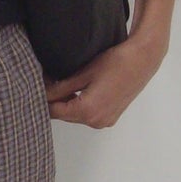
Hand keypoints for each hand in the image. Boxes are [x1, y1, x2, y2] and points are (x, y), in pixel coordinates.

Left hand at [44, 32, 166, 128]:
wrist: (143, 60)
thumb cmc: (115, 62)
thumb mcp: (83, 74)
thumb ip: (61, 87)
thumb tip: (43, 93)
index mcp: (87, 111)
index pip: (54, 112)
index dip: (43, 99)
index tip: (38, 87)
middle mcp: (96, 121)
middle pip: (64, 115)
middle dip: (55, 101)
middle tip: (49, 82)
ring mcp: (105, 121)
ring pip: (76, 116)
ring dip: (68, 103)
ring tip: (63, 83)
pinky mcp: (111, 117)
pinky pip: (88, 115)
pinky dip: (80, 105)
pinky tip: (79, 89)